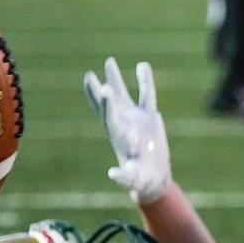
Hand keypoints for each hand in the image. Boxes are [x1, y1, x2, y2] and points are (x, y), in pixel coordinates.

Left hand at [84, 57, 170, 204]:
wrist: (153, 179)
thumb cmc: (141, 181)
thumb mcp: (133, 180)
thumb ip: (124, 176)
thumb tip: (113, 174)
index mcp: (118, 137)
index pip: (110, 117)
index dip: (107, 104)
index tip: (105, 88)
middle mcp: (122, 125)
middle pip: (108, 105)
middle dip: (100, 92)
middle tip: (90, 76)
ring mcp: (135, 119)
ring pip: (123, 95)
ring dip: (116, 79)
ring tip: (109, 61)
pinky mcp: (149, 118)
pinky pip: (147, 95)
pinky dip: (145, 81)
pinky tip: (143, 65)